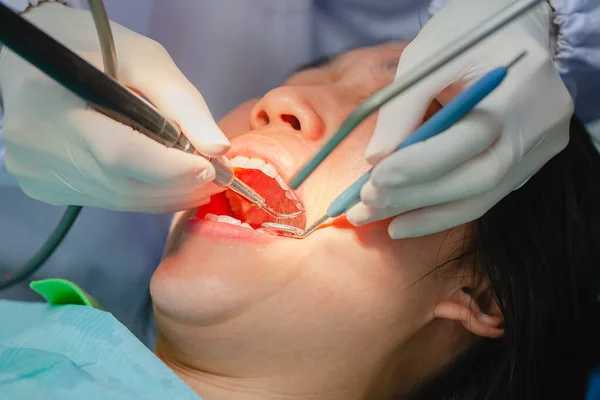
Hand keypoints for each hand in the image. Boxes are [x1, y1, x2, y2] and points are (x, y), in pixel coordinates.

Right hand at [0, 3, 228, 212]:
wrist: (37, 57)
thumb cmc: (92, 48)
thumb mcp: (143, 59)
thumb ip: (182, 103)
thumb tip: (218, 149)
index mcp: (52, 102)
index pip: (120, 153)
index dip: (172, 168)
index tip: (213, 168)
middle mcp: (37, 146)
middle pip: (122, 184)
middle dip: (177, 185)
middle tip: (215, 178)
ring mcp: (37, 171)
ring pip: (117, 199)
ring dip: (165, 196)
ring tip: (198, 183)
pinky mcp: (43, 185)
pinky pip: (105, 200)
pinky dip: (142, 196)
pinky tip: (166, 184)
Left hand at [346, 0, 573, 238]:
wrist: (510, 28)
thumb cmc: (463, 34)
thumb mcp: (425, 57)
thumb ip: (402, 108)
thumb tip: (376, 161)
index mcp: (522, 82)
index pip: (471, 136)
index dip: (420, 164)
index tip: (375, 178)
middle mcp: (543, 120)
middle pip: (480, 177)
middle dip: (417, 195)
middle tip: (368, 203)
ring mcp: (543, 144)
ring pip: (483, 195)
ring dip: (425, 213)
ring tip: (376, 217)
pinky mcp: (532, 161)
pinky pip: (486, 195)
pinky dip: (443, 210)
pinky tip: (406, 219)